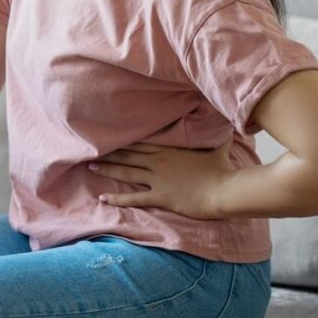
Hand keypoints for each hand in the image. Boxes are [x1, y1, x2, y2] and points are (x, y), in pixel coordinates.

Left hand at [88, 134, 237, 219]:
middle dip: (109, 151)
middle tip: (90, 148)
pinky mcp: (160, 197)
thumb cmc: (221, 168)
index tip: (109, 133)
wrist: (223, 190)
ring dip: (108, 169)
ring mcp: (158, 179)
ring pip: (127, 172)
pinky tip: (103, 198)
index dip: (124, 137)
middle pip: (129, 154)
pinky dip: (118, 198)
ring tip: (91, 166)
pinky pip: (134, 198)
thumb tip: (227, 119)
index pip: (141, 141)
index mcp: (169, 149)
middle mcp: (159, 161)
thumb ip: (217, 134)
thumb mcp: (218, 146)